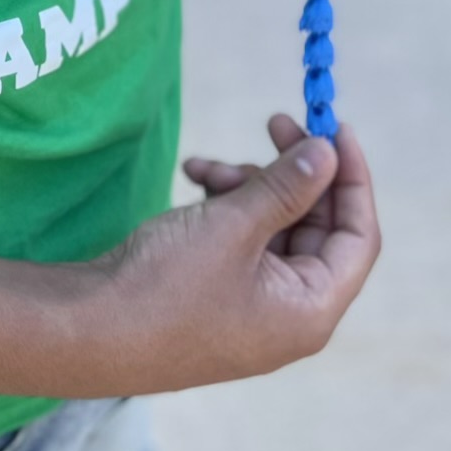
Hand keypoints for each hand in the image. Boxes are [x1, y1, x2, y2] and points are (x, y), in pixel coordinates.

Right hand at [89, 114, 380, 390]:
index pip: (359, 238)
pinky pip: (240, 238)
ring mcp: (252, 305)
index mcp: (310, 310)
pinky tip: (192, 176)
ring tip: (209, 168)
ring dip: (248, 185)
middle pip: (315, 227)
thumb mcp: (235, 226)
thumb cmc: (169, 286)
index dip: (353, 178)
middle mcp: (289, 313)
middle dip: (293, 173)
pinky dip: (223, 204)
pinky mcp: (218, 293)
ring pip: (273, 226)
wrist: (92, 330)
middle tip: (275, 120)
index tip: (335, 126)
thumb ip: (288, 187)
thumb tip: (329, 153)